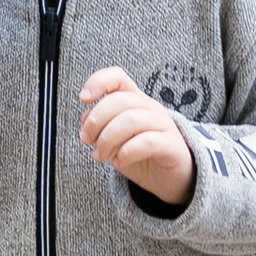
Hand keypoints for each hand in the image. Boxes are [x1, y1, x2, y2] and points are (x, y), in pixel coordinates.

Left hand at [78, 66, 194, 205]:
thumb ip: (99, 126)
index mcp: (134, 100)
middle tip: (87, 140)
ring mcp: (163, 124)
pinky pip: (147, 142)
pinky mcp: (172, 144)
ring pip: (131, 119)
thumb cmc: (140, 155)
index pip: (117, 77)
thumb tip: (85, 118)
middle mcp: (149, 107)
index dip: (98, 82)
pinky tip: (120, 162)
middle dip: (96, 121)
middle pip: (119, 100)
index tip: (83, 99)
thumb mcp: (113, 140)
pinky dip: (127, 152)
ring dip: (108, 139)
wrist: (171, 179)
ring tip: (101, 155)